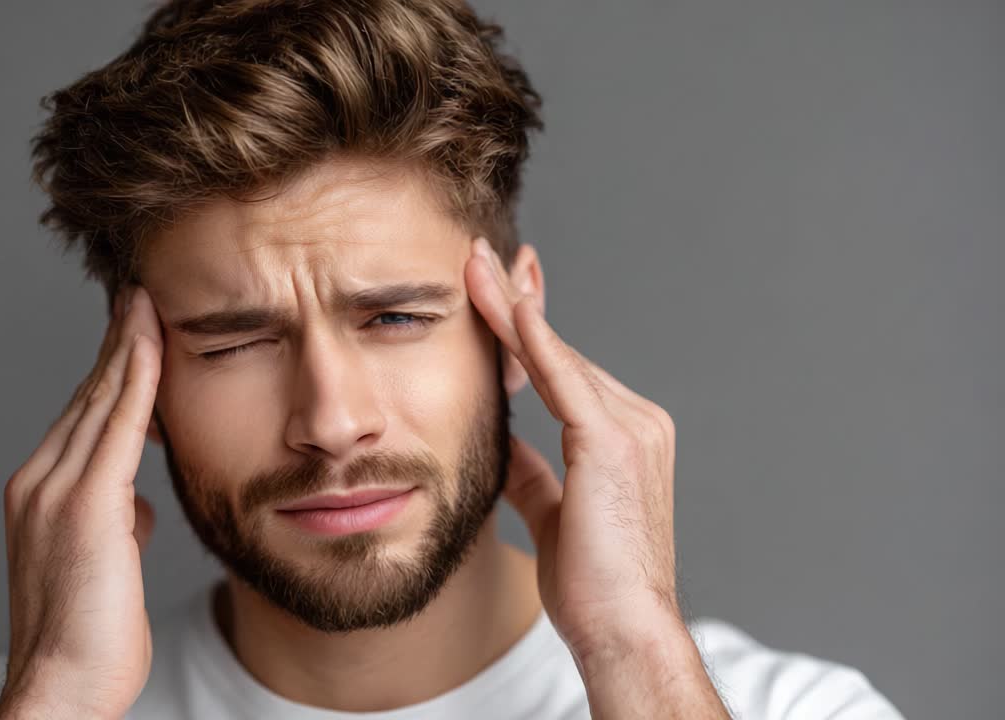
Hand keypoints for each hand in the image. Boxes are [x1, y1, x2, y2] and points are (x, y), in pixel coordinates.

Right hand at [0, 284, 162, 719]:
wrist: (61, 687)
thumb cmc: (88, 639)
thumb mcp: (103, 567)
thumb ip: (115, 523)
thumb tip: (136, 506)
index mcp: (41, 493)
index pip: (84, 416)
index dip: (111, 370)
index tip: (134, 330)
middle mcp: (39, 480)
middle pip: (88, 396)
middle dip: (118, 343)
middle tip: (141, 294)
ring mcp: (55, 490)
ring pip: (100, 400)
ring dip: (128, 346)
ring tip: (148, 300)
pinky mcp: (84, 506)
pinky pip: (118, 426)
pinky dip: (136, 380)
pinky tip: (154, 343)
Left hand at [465, 237, 682, 660]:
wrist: (622, 630)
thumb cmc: (593, 584)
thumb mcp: (550, 512)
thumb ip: (532, 471)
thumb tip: (501, 446)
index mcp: (624, 437)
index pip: (562, 369)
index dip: (527, 328)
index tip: (500, 291)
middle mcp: (635, 421)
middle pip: (558, 351)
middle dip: (516, 301)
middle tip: (480, 256)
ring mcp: (629, 428)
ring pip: (556, 355)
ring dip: (512, 307)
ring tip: (474, 266)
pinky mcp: (611, 443)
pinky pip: (563, 379)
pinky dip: (533, 339)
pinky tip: (507, 306)